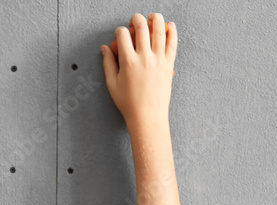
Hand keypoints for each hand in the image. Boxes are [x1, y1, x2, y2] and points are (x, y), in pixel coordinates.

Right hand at [100, 13, 176, 130]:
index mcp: (128, 62)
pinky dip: (172, 32)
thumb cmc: (129, 103)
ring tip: (153, 16)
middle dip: (136, 19)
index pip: (123, 34)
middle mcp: (144, 58)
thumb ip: (108, 63)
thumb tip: (104, 48)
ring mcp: (158, 60)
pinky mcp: (168, 65)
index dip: (119, 31)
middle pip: (141, 27)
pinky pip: (173, 43)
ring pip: (160, 30)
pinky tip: (170, 25)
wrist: (148, 117)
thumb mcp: (112, 84)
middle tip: (135, 20)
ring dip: (156, 18)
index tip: (120, 34)